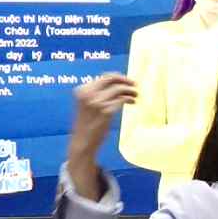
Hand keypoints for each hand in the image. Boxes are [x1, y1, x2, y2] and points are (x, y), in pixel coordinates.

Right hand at [67, 74, 136, 197]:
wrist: (83, 141)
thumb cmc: (86, 124)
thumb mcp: (87, 105)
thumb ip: (97, 94)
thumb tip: (115, 85)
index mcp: (82, 90)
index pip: (104, 77)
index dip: (117, 77)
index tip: (126, 81)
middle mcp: (88, 94)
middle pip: (111, 79)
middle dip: (125, 80)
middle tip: (135, 84)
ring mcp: (97, 102)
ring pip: (119, 89)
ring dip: (130, 90)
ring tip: (135, 95)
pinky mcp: (106, 111)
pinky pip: (122, 99)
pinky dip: (129, 99)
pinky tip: (132, 102)